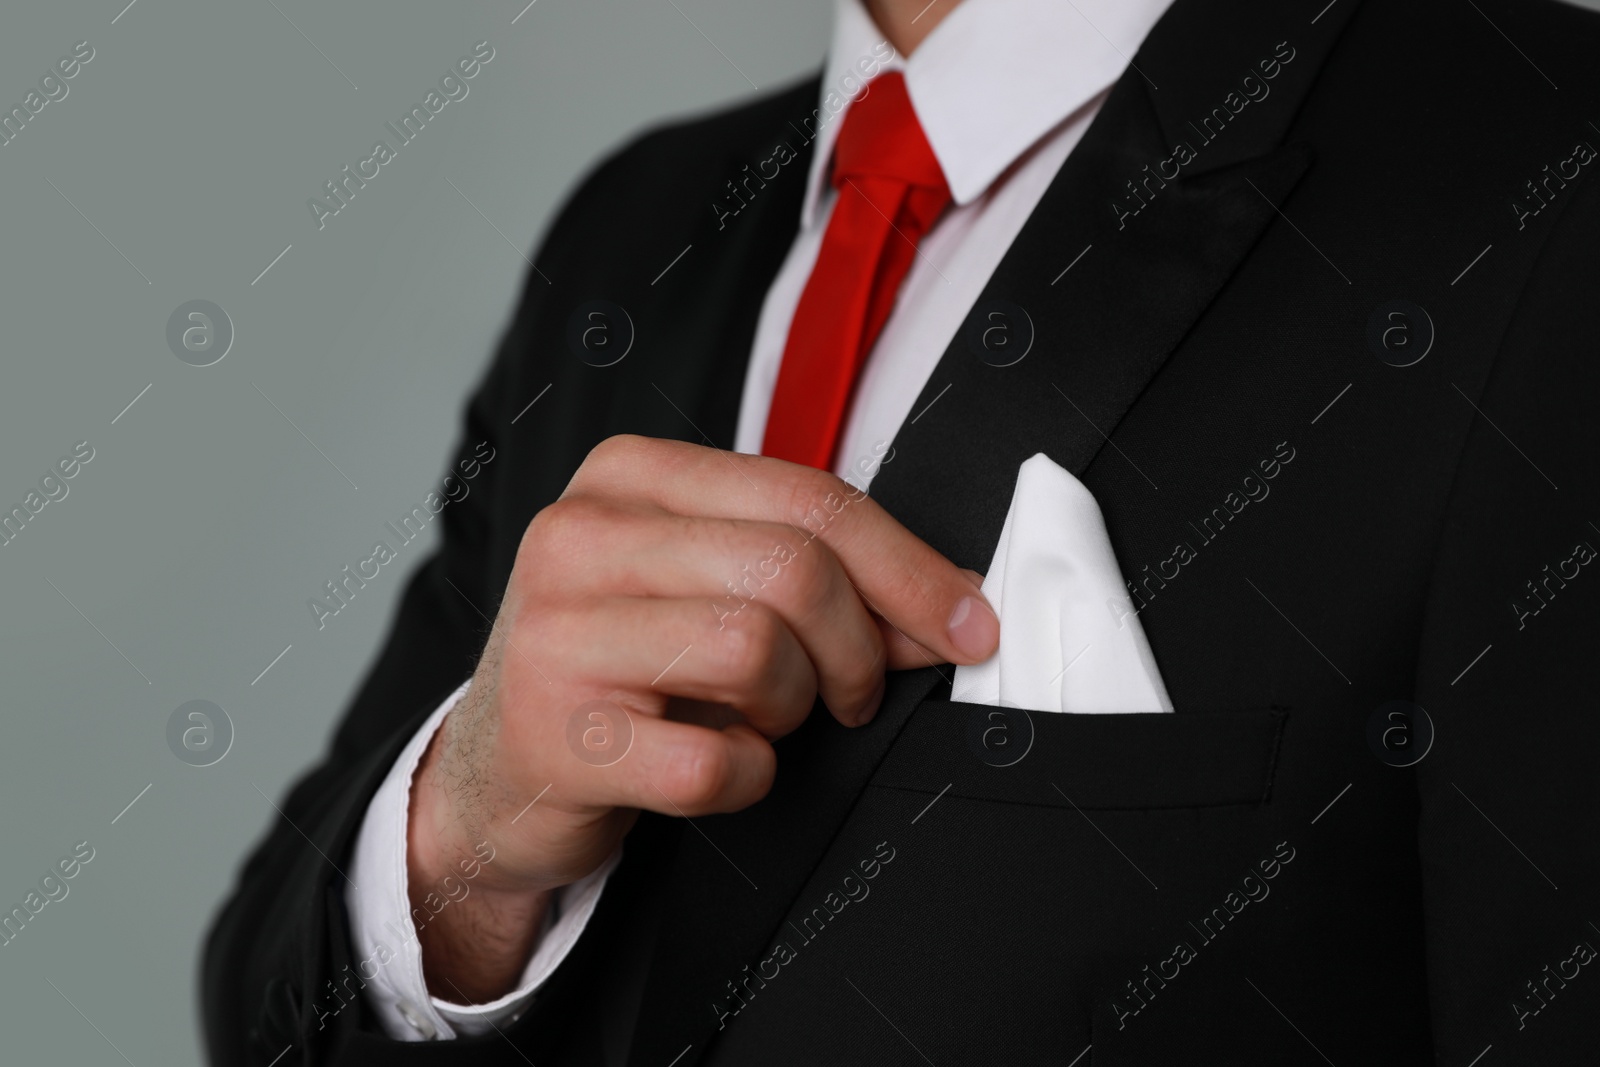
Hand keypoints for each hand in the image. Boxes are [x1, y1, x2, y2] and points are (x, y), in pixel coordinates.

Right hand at [406, 435, 997, 1001]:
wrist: (499, 771)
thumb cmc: (626, 666)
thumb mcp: (706, 587)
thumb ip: (816, 572)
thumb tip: (954, 605)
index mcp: (629, 476)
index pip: (808, 497)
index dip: (910, 568)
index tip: (969, 624)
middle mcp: (580, 536)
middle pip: (793, 569)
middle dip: (858, 648)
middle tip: (851, 695)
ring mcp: (557, 635)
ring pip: (759, 652)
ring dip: (794, 708)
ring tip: (761, 719)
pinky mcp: (555, 738)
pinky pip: (716, 763)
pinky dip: (747, 778)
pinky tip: (715, 766)